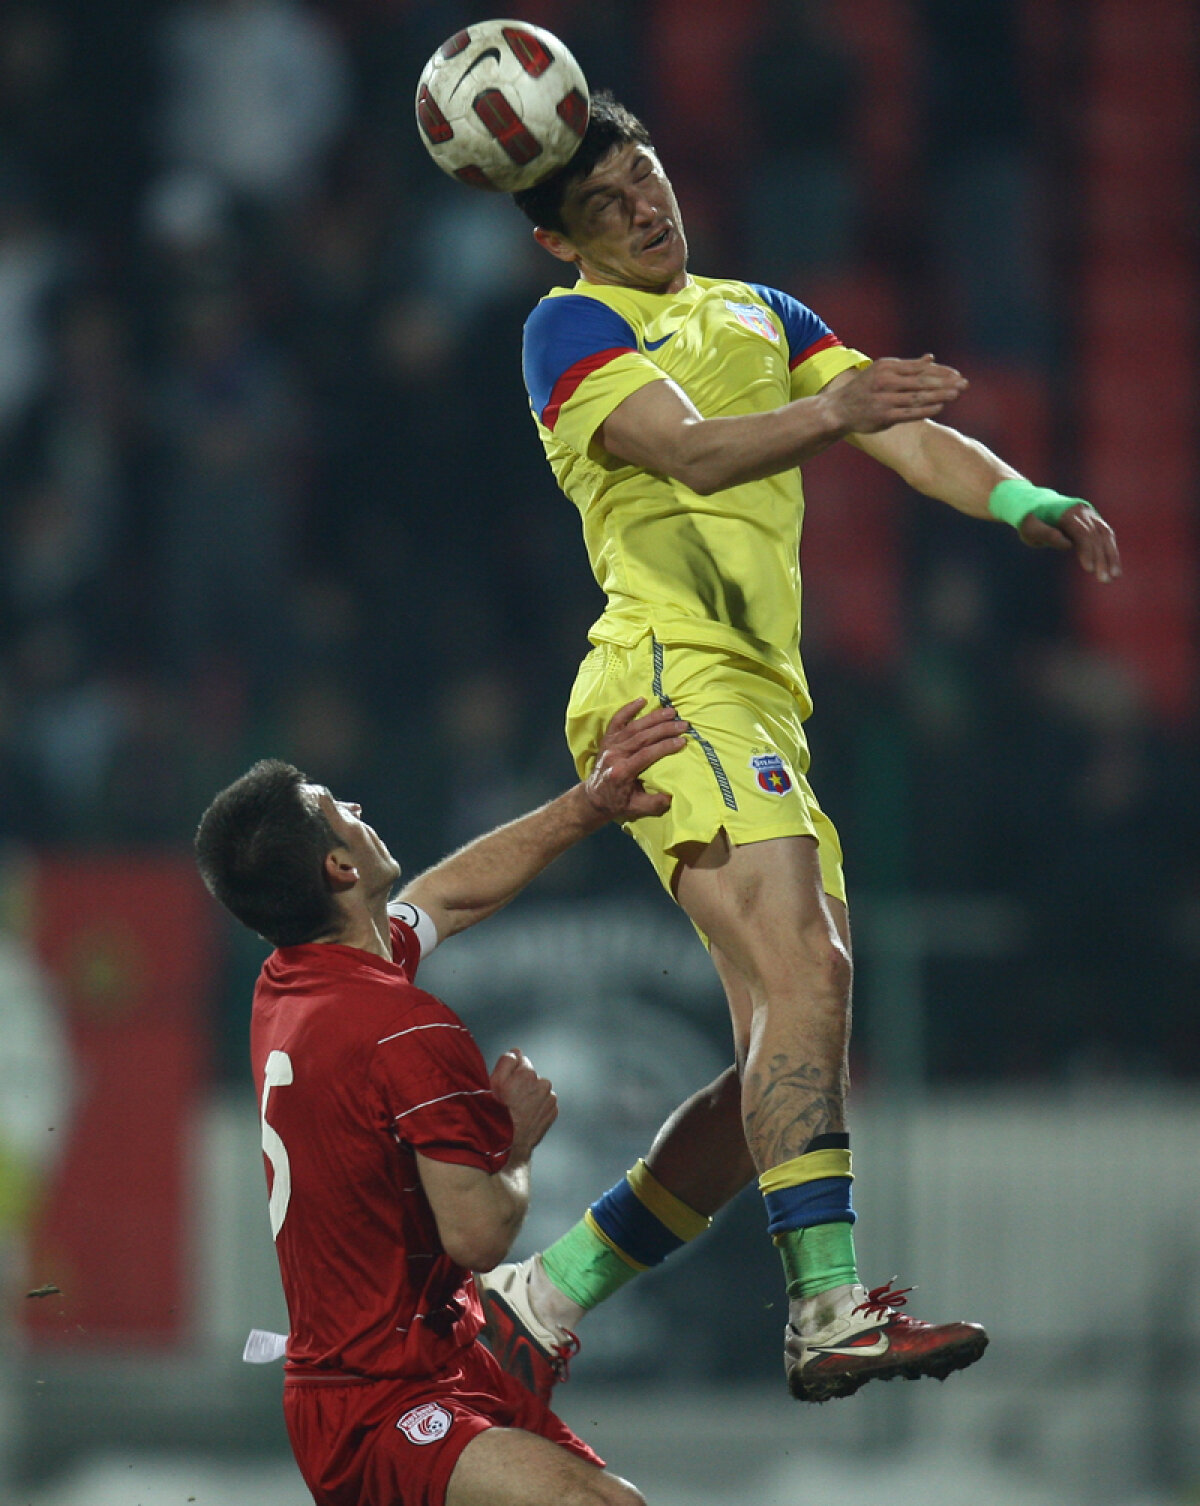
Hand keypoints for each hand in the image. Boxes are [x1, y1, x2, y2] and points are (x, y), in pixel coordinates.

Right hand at [490, 1049, 557, 1157]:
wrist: (509, 1143)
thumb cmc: (498, 1113)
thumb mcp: (493, 1083)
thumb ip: (506, 1061)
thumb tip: (517, 1052)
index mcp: (528, 1073)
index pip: (520, 1060)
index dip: (511, 1072)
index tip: (505, 1084)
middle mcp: (543, 1083)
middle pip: (531, 1076)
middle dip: (522, 1083)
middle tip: (510, 1100)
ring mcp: (550, 1099)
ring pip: (538, 1090)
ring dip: (531, 1096)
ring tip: (518, 1110)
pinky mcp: (553, 1112)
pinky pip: (545, 1103)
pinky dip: (538, 1107)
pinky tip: (527, 1116)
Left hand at [584, 698, 686, 821]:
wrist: (592, 798)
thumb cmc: (616, 803)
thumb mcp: (635, 808)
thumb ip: (653, 803)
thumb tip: (671, 795)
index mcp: (621, 771)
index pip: (646, 755)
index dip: (665, 747)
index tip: (682, 741)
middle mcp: (614, 755)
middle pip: (642, 737)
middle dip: (664, 729)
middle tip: (683, 724)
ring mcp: (610, 745)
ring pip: (634, 727)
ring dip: (654, 717)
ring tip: (672, 712)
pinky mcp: (608, 739)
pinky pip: (617, 720)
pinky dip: (628, 709)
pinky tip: (642, 700)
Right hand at [825, 354, 967, 433]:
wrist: (839, 409)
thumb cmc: (865, 390)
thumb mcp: (882, 372)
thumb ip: (908, 367)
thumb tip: (931, 358)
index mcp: (887, 367)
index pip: (920, 368)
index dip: (941, 371)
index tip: (957, 374)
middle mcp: (886, 381)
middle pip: (922, 381)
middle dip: (945, 382)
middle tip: (964, 384)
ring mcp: (885, 399)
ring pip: (918, 396)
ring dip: (940, 395)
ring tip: (957, 394)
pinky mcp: (884, 416)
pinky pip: (909, 413)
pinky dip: (925, 409)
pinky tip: (939, 407)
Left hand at [1018, 503, 1121, 582]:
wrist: (1036, 505)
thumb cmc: (1030, 520)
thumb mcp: (1030, 528)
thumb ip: (1046, 534)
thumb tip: (1067, 544)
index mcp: (1066, 512)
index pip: (1082, 532)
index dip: (1087, 550)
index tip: (1089, 569)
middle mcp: (1082, 512)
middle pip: (1096, 536)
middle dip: (1101, 559)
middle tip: (1104, 580)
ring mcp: (1090, 516)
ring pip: (1106, 536)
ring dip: (1111, 557)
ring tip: (1114, 577)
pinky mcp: (1094, 522)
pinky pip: (1106, 537)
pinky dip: (1111, 552)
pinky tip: (1114, 569)